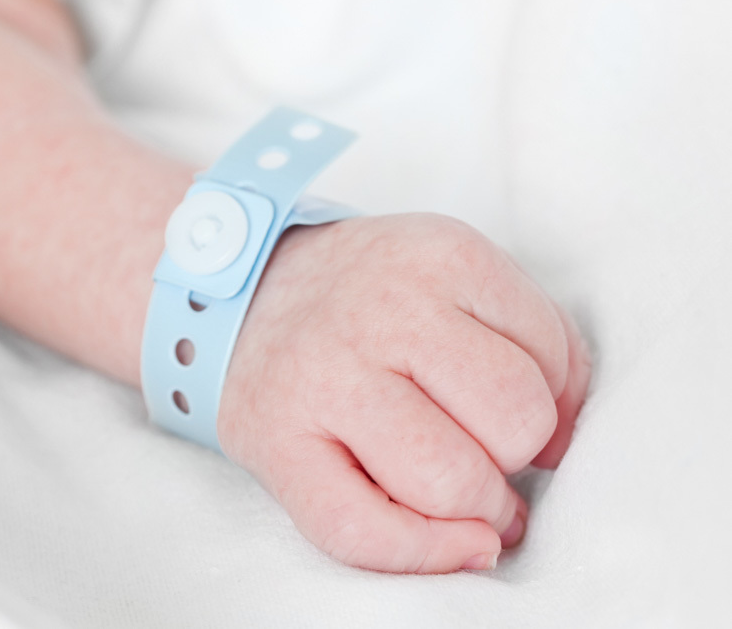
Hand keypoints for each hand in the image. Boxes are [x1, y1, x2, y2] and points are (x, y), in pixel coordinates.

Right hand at [217, 214, 590, 572]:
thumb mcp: (456, 273)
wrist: (248, 295)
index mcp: (441, 257)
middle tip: (484, 446)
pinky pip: (365, 533)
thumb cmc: (370, 297)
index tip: (507, 404)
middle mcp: (383, 311)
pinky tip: (459, 544)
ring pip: (452, 481)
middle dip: (514, 450)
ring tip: (466, 490)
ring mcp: (325, 379)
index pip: (551, 359)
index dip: (550, 399)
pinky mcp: (277, 443)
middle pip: (513, 421)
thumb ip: (535, 337)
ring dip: (480, 506)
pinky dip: (427, 555)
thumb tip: (563, 439)